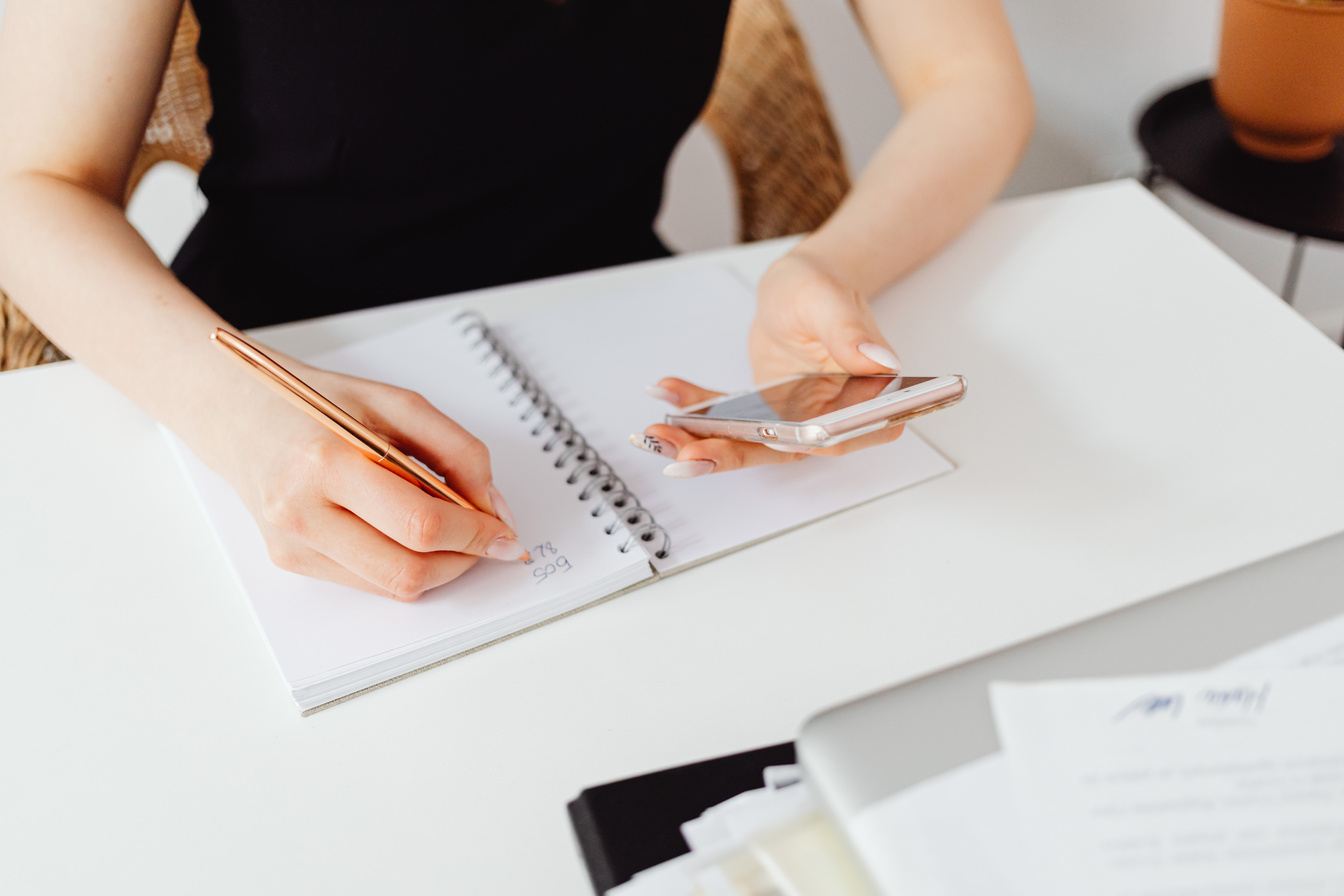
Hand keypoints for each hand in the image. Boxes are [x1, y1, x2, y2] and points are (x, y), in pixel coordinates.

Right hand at [199, 352, 523, 600]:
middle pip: (407, 570)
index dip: (474, 535)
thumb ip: (456, 451)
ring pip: (392, 586)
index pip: (419, 525)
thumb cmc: (317, 403)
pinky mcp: (290, 562)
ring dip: (439, 567)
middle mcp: (302, 512)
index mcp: (327, 462)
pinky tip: (405, 532)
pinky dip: (403, 563)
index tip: (503, 531)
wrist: (238, 412)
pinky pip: (368, 581)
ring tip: (450, 532)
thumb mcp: (396, 403)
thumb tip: (493, 508)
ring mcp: (292, 544)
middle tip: (486, 539)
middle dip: (463, 559)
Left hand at [635, 251, 905, 475]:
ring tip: (659, 433)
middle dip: (728, 455)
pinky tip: (667, 395)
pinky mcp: (764, 415)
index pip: (835, 437)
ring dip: (701, 443)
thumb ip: (850, 332)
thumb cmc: (822, 287)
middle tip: (684, 455)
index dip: (794, 445)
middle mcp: (832, 419)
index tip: (756, 443)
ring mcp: (795, 422)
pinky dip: (693, 412)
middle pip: (782, 449)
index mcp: (866, 399)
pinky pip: (726, 422)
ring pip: (749, 444)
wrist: (799, 287)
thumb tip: (878, 361)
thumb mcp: (830, 301)